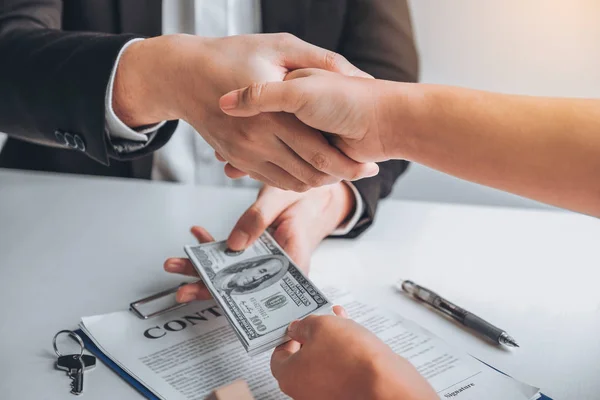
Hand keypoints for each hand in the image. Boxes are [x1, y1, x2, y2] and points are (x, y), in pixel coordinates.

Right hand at [113, 34, 378, 190]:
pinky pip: (271, 181)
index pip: (320, 153)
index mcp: (275, 112)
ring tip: (338, 174)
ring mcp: (245, 152)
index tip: (368, 166)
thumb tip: (360, 75)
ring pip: (292, 183)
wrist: (182, 74)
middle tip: (359, 173)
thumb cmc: (231, 54)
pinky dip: (295, 183)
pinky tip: (309, 174)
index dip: (348, 164)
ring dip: (318, 183)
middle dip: (339, 177)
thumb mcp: (280, 46)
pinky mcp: (237, 159)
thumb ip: (321, 60)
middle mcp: (258, 138)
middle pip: (309, 173)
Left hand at [164, 182, 354, 301]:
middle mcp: (277, 269)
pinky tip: (197, 234)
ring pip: (231, 272)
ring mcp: (264, 261)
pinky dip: (211, 245)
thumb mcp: (283, 199)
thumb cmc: (306, 198)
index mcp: (294, 264)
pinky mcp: (255, 250)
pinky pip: (230, 254)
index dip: (239, 302)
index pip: (265, 291)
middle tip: (182, 290)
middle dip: (209, 288)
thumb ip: (259, 218)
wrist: (313, 194)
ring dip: (201, 268)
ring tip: (175, 264)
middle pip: (241, 287)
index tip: (214, 300)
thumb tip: (233, 244)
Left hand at [271, 306, 437, 399]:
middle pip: (301, 358)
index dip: (287, 335)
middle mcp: (304, 390)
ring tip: (339, 318)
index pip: (278, 356)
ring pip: (322, 360)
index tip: (295, 324)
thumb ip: (304, 324)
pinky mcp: (345, 392)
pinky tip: (351, 331)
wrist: (384, 380)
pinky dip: (342, 350)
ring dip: (329, 338)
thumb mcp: (320, 325)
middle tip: (318, 317)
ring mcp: (325, 394)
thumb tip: (298, 328)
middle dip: (312, 333)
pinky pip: (339, 368)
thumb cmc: (350, 358)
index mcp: (289, 376)